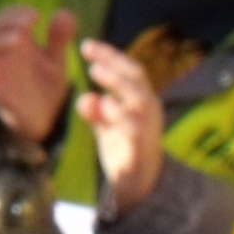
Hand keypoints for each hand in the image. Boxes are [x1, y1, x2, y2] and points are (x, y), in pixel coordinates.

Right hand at [0, 8, 72, 149]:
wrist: (46, 120)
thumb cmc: (46, 86)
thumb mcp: (55, 60)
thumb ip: (59, 39)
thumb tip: (64, 12)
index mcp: (15, 40)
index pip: (6, 16)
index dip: (16, 11)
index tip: (36, 16)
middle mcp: (1, 53)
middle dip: (7, 20)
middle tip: (29, 23)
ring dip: (0, 41)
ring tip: (21, 40)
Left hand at [79, 38, 168, 206]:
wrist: (141, 188)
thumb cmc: (125, 150)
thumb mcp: (107, 126)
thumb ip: (95, 111)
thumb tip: (85, 97)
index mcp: (141, 100)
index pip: (129, 71)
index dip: (110, 55)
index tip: (87, 45)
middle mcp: (148, 110)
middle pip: (136, 77)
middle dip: (113, 61)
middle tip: (89, 53)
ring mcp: (147, 128)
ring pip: (138, 98)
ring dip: (116, 82)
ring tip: (94, 72)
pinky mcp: (141, 148)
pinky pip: (133, 128)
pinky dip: (118, 115)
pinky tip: (103, 107)